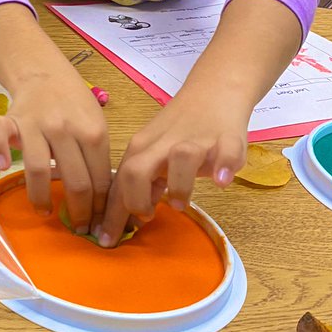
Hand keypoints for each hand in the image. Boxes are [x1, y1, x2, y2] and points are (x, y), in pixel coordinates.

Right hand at [0, 64, 109, 233]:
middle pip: (75, 181)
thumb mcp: (97, 125)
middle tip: (78, 227)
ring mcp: (35, 124)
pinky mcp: (10, 119)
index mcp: (93, 132)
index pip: (100, 180)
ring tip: (46, 213)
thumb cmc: (75, 106)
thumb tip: (104, 201)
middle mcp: (64, 129)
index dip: (100, 206)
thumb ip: (99, 157)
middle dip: (79, 212)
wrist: (46, 75)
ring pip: (38, 168)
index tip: (98, 223)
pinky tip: (5, 167)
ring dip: (42, 198)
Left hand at [98, 91, 247, 246]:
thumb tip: (129, 216)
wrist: (213, 91)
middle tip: (145, 217)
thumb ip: (143, 181)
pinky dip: (224, 166)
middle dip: (135, 200)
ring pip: (180, 158)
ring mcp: (196, 139)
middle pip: (137, 170)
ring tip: (178, 204)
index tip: (104, 240)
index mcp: (142, 149)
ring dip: (178, 186)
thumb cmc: (180, 129)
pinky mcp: (227, 137)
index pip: (119, 183)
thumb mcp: (154, 153)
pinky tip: (221, 181)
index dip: (111, 214)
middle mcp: (163, 144)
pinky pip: (226, 152)